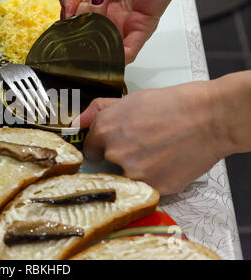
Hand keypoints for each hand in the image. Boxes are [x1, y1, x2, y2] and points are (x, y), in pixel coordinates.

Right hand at [57, 0, 195, 63]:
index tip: (66, 20)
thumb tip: (64, 13)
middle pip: (92, 40)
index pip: (80, 28)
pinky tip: (106, 53)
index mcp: (100, 7)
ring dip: (96, 40)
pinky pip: (129, 50)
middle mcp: (114, 18)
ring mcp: (128, 24)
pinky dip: (116, 56)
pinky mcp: (143, 26)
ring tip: (95, 14)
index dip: (71, 28)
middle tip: (82, 10)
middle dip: (82, 31)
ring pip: (107, 48)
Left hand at [73, 81, 227, 194]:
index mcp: (105, 129)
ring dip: (139, 169)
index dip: (102, 147)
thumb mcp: (131, 100)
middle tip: (144, 146)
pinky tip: (168, 163)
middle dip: (122, 157)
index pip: (90, 149)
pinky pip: (146, 187)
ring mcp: (134, 173)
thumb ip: (100, 111)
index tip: (112, 146)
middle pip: (108, 163)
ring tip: (159, 153)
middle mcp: (114, 153)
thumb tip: (77, 121)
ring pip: (127, 177)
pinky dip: (156, 179)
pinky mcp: (154, 187)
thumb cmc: (174, 104)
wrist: (209, 117)